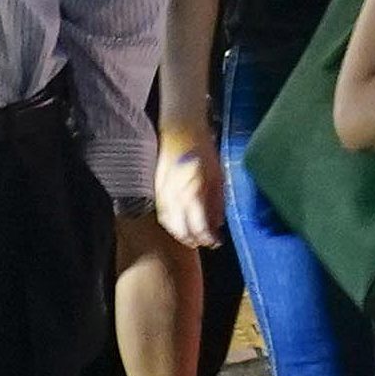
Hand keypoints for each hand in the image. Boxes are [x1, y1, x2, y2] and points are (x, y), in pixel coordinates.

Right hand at [152, 122, 221, 248]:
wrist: (180, 132)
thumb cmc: (204, 151)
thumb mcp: (218, 175)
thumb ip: (217, 202)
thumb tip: (218, 223)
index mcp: (192, 192)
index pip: (198, 225)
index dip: (207, 237)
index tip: (217, 241)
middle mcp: (174, 197)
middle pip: (181, 229)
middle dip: (194, 240)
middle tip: (207, 243)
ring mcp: (162, 194)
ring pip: (169, 224)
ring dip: (181, 235)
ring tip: (194, 239)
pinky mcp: (156, 191)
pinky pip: (163, 214)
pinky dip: (171, 224)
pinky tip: (180, 226)